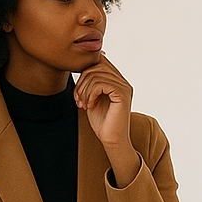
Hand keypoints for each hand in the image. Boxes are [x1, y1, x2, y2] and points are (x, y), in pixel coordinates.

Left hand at [75, 53, 140, 185]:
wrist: (112, 140)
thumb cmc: (102, 122)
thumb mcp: (92, 97)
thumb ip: (90, 82)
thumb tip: (82, 65)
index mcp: (116, 80)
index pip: (100, 61)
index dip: (84, 71)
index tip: (78, 90)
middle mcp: (122, 81)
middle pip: (96, 65)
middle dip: (82, 81)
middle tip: (78, 99)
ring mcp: (124, 86)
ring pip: (96, 75)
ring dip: (84, 90)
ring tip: (82, 104)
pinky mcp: (122, 94)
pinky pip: (101, 84)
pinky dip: (90, 94)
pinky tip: (89, 106)